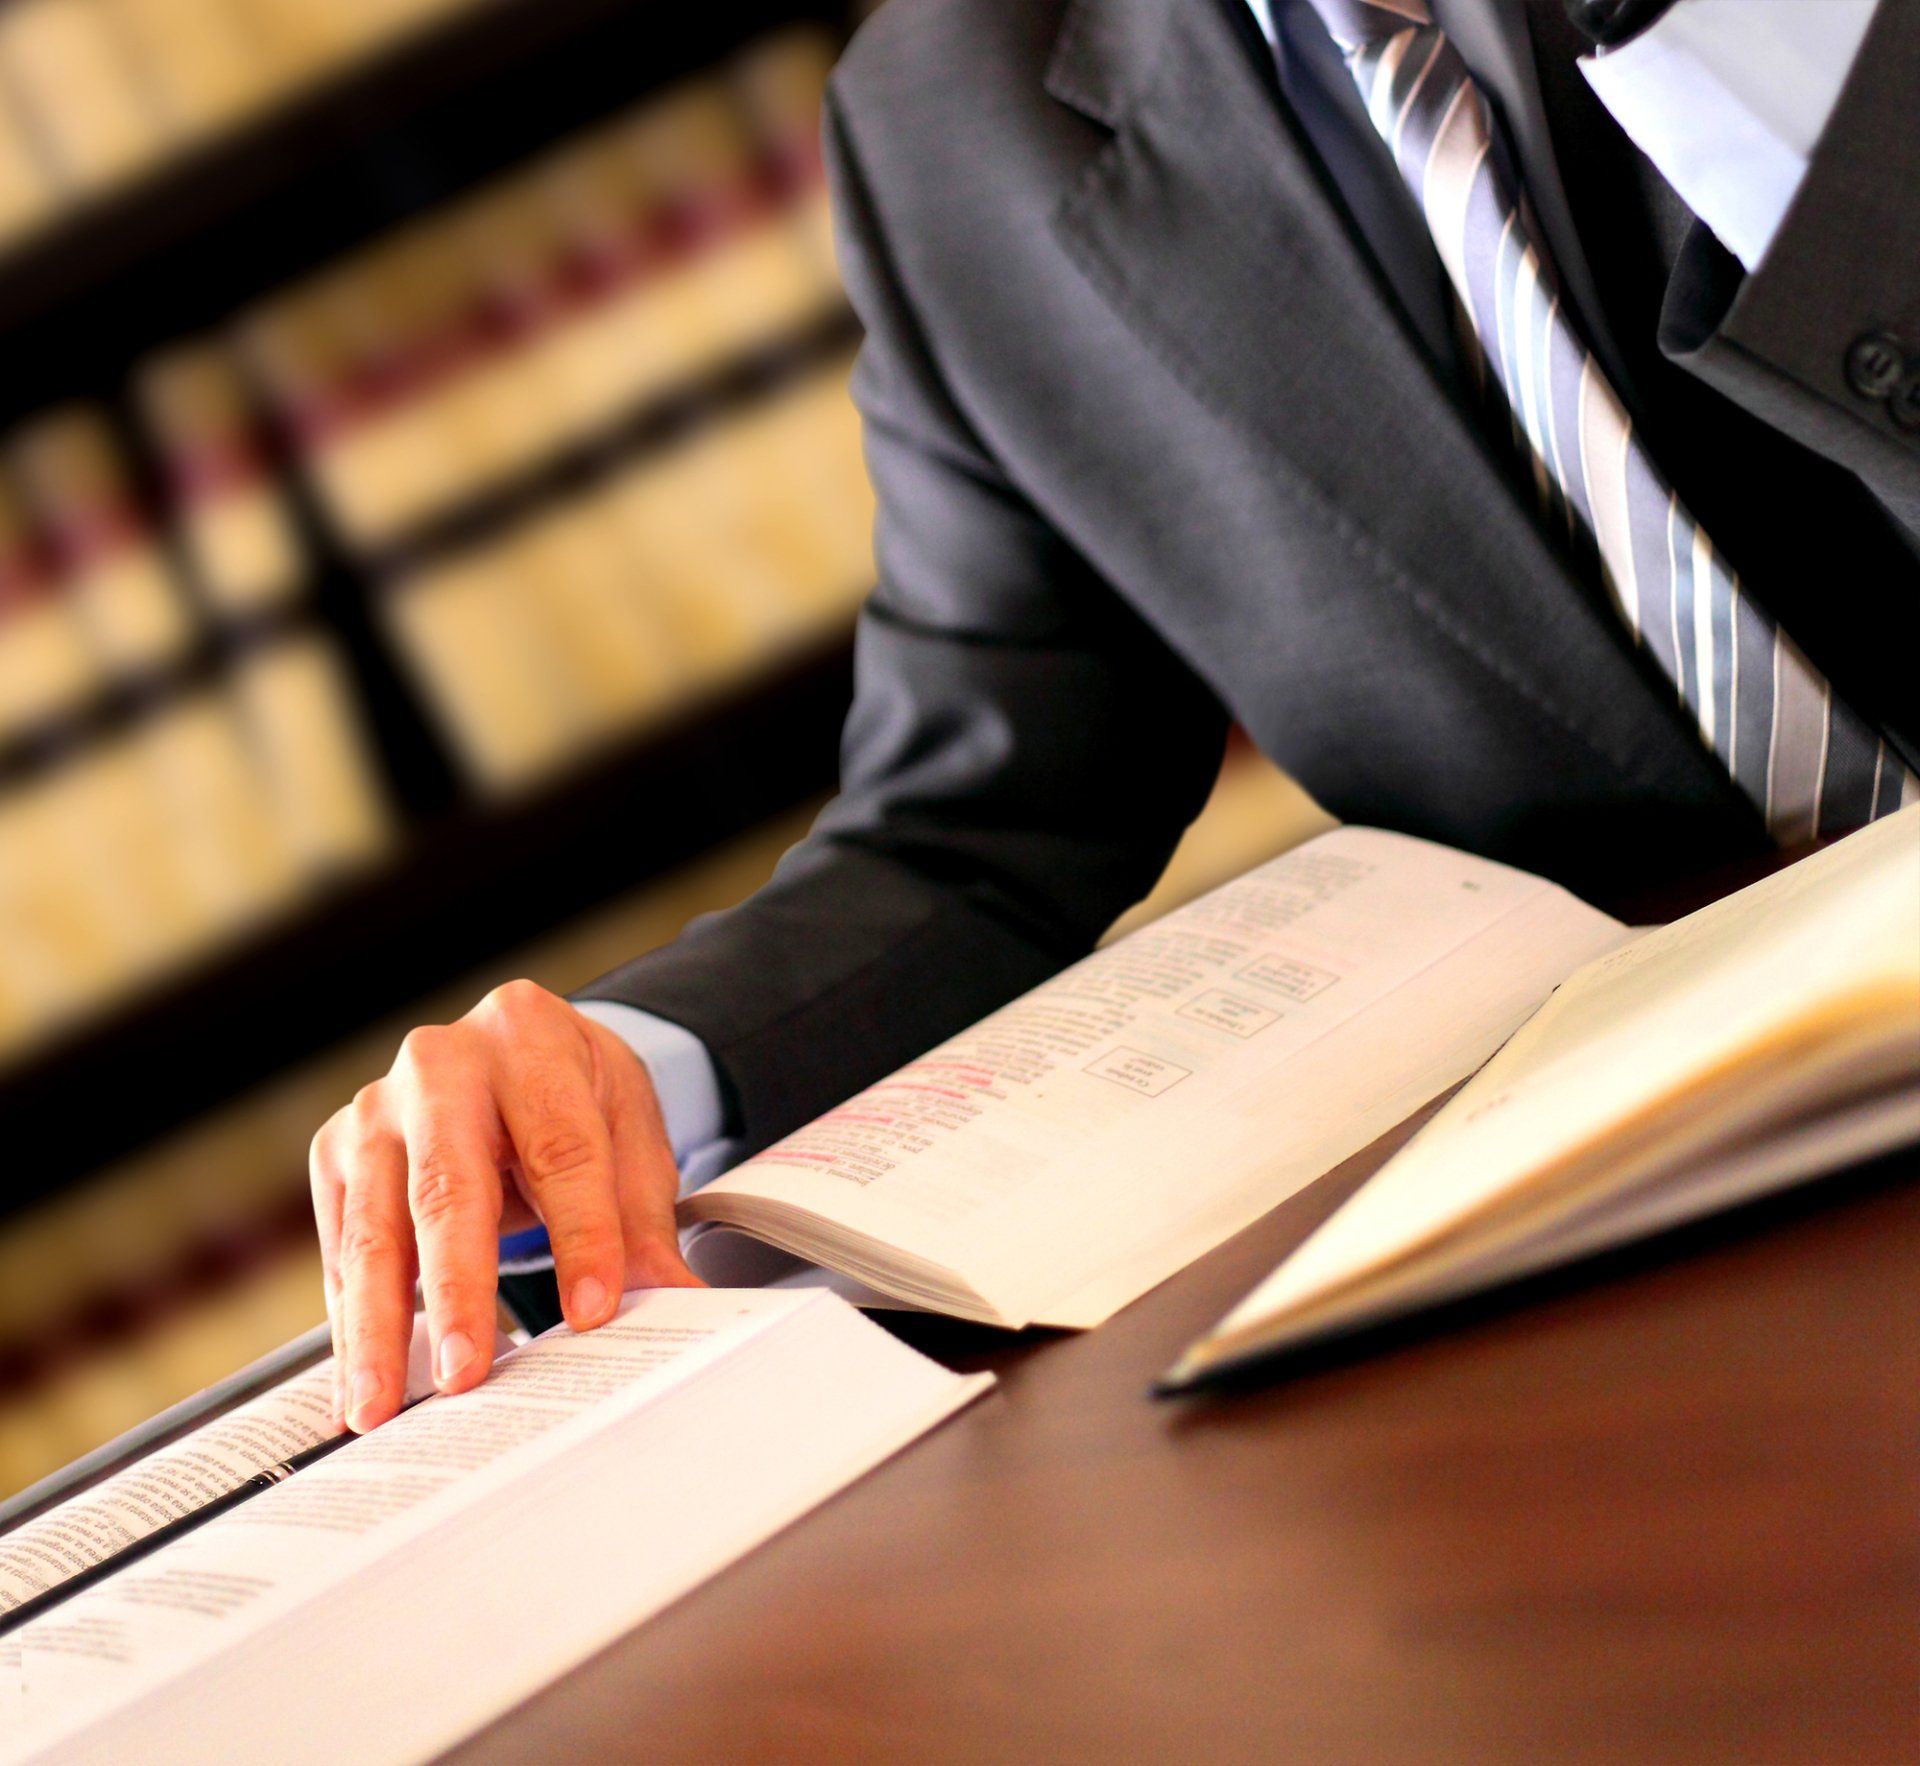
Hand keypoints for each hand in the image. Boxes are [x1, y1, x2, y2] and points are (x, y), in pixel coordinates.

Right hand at [309, 980, 700, 1431]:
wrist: (513, 1054)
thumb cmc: (573, 1095)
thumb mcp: (628, 1131)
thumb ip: (644, 1218)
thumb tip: (678, 1304)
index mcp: (528, 1036)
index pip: (561, 1147)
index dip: (582, 1234)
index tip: (594, 1313)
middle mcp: (440, 1065)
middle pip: (448, 1189)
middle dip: (458, 1291)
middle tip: (466, 1376)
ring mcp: (376, 1109)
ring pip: (374, 1229)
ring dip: (377, 1328)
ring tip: (383, 1406)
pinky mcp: (336, 1154)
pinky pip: (342, 1251)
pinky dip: (352, 1325)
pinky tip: (363, 1382)